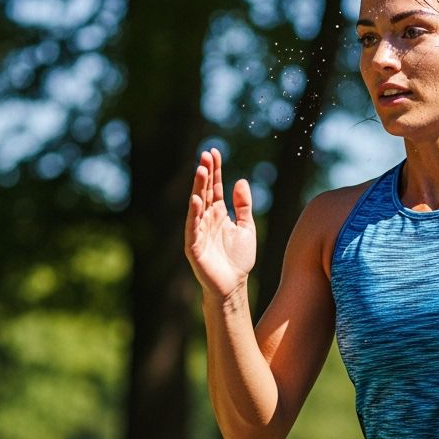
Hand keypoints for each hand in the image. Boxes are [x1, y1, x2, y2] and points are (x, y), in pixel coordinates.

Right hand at [185, 147, 255, 298]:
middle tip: (205, 155)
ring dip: (198, 188)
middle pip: (205, 191)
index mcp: (218, 214)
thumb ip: (243, 206)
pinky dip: (193, 214)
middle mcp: (206, 219)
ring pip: (197, 206)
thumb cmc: (238, 259)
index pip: (215, 187)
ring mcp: (198, 231)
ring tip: (201, 170)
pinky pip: (193, 227)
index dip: (215, 170)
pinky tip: (196, 200)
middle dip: (205, 173)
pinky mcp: (194, 246)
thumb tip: (240, 181)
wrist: (233, 285)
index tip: (214, 152)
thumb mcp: (246, 227)